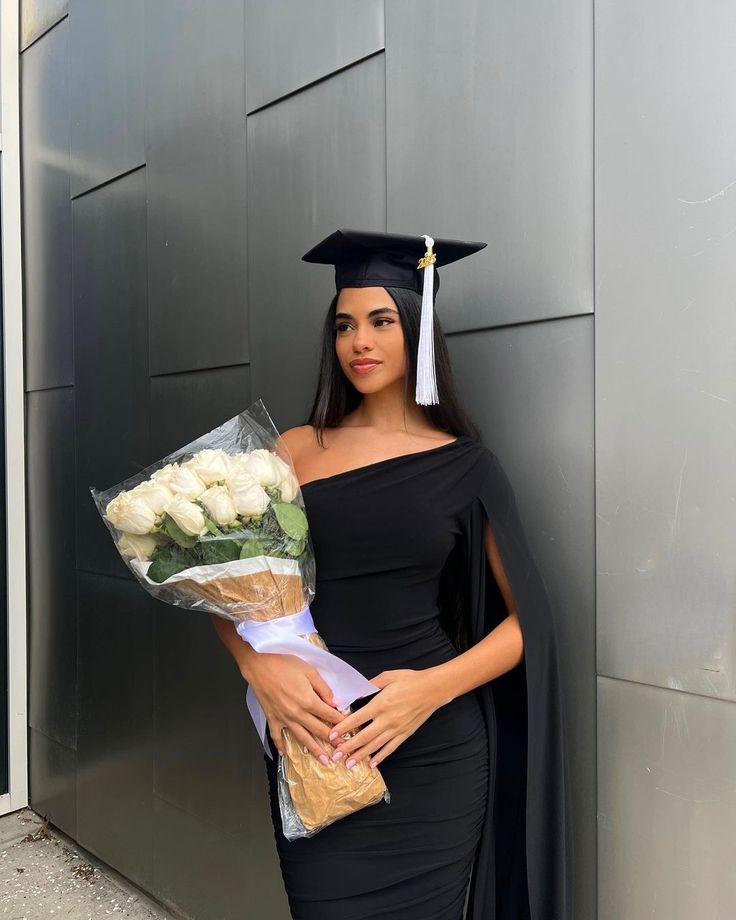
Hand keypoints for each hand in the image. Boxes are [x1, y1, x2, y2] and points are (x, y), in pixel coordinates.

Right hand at [245, 652, 343, 762]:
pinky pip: (276, 736)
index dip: (341, 723)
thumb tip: (334, 702)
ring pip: (302, 738)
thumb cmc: (284, 664)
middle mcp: (297, 713)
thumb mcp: (309, 671)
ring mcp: (284, 718)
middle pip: (318, 730)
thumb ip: (323, 688)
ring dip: (314, 750)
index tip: (349, 730)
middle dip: (332, 741)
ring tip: (324, 761)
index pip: (329, 715)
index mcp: (309, 701)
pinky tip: (284, 754)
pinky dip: (280, 746)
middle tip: (342, 751)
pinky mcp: (272, 718)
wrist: (259, 665)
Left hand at [326, 669, 441, 769]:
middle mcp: (387, 719)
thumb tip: (355, 692)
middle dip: (348, 747)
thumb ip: (370, 685)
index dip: (343, 728)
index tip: (332, 735)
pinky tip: (372, 764)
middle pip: (364, 736)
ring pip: (375, 745)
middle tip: (335, 756)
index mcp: (381, 704)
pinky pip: (390, 748)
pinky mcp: (405, 734)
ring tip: (349, 764)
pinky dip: (381, 757)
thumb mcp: (388, 676)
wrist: (433, 689)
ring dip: (361, 755)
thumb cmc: (410, 680)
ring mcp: (397, 729)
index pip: (357, 719)